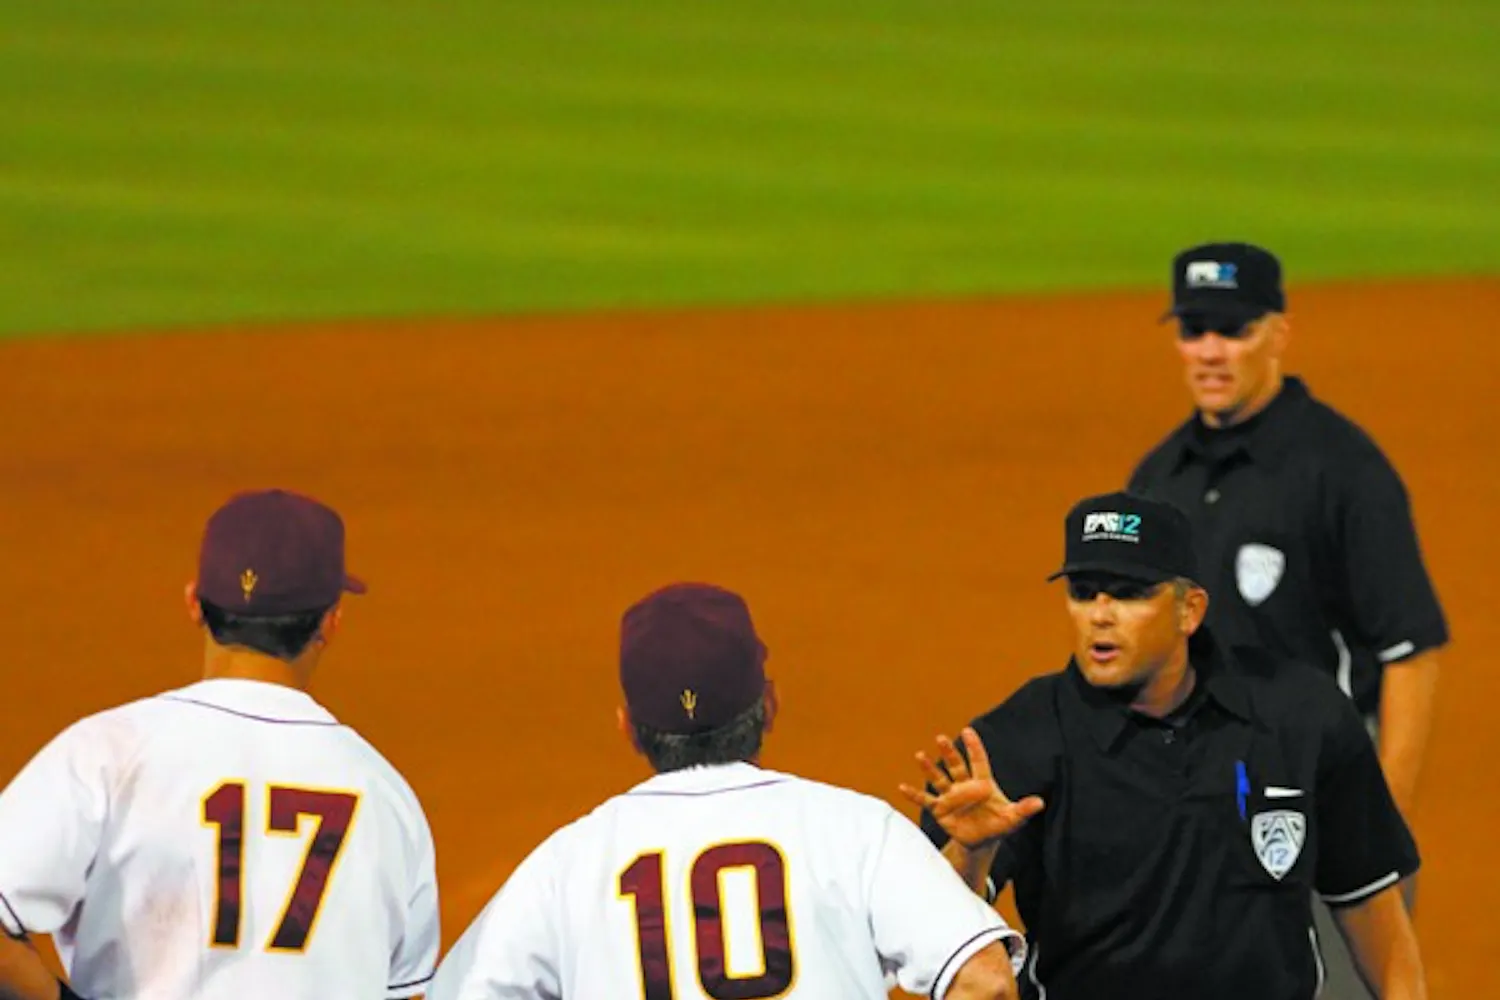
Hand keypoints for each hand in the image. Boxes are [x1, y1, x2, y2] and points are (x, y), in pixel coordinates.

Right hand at [899, 727, 1043, 849]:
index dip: (974, 747)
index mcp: (982, 783)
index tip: (968, 731)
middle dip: (948, 752)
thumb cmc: (998, 825)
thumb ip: (1023, 809)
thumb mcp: (1013, 818)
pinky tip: (902, 787)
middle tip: (940, 738)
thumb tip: (1040, 803)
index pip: (978, 761)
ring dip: (929, 769)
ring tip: (919, 756)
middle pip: (955, 765)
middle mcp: (964, 786)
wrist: (981, 842)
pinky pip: (925, 801)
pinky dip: (914, 794)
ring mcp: (951, 797)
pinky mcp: (940, 810)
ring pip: (938, 779)